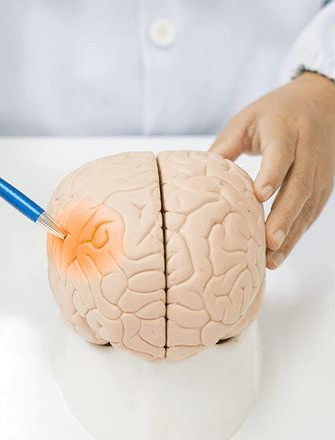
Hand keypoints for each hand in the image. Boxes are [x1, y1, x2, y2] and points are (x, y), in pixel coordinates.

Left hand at [209, 71, 334, 269]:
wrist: (320, 102)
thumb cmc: (275, 112)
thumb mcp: (245, 120)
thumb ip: (224, 147)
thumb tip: (197, 177)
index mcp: (285, 129)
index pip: (281, 153)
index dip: (272, 174)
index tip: (259, 195)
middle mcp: (308, 150)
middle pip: (300, 185)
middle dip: (284, 215)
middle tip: (268, 240)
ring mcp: (321, 169)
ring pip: (309, 204)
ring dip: (291, 233)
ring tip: (272, 257)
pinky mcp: (325, 185)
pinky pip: (312, 212)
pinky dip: (297, 233)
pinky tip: (280, 252)